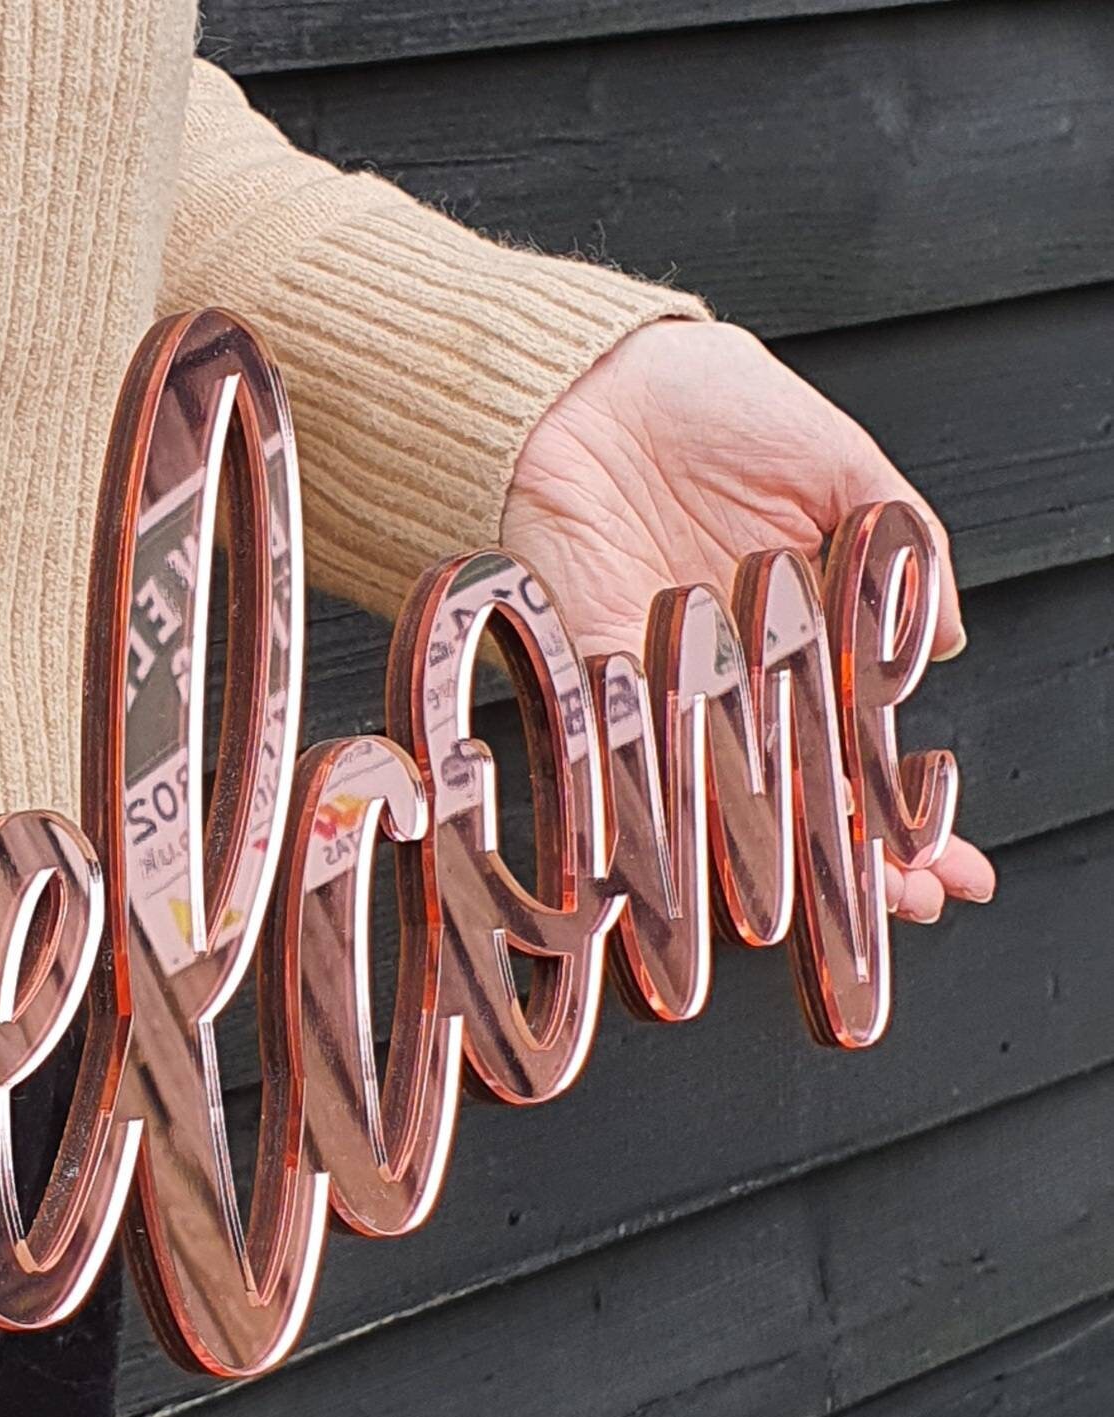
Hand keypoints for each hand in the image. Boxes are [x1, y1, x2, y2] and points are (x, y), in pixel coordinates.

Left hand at [503, 318, 995, 923]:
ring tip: (814, 915)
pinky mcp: (594, 685)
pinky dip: (651, 822)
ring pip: (723, 800)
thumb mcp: (835, 463)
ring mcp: (666, 690)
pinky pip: (628, 768)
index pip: (866, 742)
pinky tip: (684, 876)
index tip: (948, 868)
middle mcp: (735, 677)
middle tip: (904, 910)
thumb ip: (896, 551)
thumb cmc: (704, 404)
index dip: (906, 811)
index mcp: (803, 632)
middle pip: (801, 793)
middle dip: (854, 862)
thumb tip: (943, 639)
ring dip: (768, 863)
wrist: (582, 386)